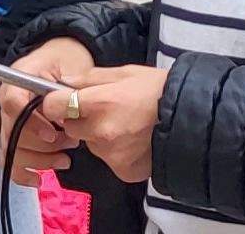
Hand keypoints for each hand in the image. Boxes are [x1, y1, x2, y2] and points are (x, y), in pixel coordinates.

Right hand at [0, 39, 91, 176]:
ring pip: (13, 150)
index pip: (13, 103)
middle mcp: (8, 103)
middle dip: (44, 145)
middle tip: (71, 143)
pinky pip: (11, 161)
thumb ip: (67, 88)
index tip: (53, 133)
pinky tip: (40, 177)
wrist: (62, 60)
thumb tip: (67, 115)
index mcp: (17, 80)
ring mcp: (9, 122)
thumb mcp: (70, 66)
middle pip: (14, 132)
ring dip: (40, 160)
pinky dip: (24, 173)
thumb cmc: (66, 62)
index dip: (32, 122)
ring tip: (65, 159)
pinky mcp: (15, 137)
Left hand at [45, 59, 166, 183]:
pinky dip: (116, 152)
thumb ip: (90, 78)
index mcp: (99, 103)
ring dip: (99, 136)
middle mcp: (100, 132)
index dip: (56, 102)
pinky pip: (108, 160)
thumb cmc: (158, 89)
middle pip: (71, 128)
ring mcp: (111, 155)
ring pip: (91, 144)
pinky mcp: (122, 170)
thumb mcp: (125, 73)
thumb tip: (64, 82)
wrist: (190, 118)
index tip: (63, 100)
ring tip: (125, 125)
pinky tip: (133, 141)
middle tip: (104, 111)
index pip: (53, 107)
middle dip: (81, 120)